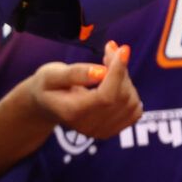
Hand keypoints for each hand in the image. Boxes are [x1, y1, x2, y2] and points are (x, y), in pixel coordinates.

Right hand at [28, 41, 142, 138]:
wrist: (47, 105)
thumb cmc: (48, 86)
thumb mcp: (52, 75)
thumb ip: (74, 74)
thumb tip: (101, 72)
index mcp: (73, 113)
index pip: (106, 96)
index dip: (118, 72)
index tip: (123, 49)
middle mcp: (90, 126)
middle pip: (121, 96)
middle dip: (120, 69)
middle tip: (109, 51)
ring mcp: (103, 131)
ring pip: (131, 100)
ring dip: (125, 79)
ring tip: (107, 67)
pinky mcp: (114, 130)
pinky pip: (135, 109)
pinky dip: (130, 91)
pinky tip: (114, 82)